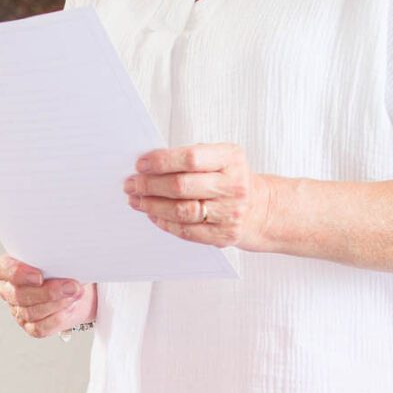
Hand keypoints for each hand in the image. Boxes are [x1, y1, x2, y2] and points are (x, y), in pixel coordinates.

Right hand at [0, 255, 95, 337]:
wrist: (76, 287)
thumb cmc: (61, 267)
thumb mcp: (56, 255)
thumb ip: (52, 255)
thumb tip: (64, 257)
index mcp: (8, 267)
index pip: (0, 269)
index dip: (17, 273)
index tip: (39, 276)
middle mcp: (10, 290)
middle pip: (19, 295)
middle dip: (48, 292)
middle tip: (71, 286)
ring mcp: (18, 310)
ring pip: (31, 312)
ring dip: (57, 303)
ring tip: (75, 293)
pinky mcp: (31, 326)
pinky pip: (40, 327)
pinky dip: (58, 317)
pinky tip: (70, 307)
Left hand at [124, 145, 271, 246]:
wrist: (261, 209)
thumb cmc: (231, 179)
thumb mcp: (221, 158)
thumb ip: (191, 158)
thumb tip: (149, 165)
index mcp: (231, 159)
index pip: (190, 158)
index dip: (161, 161)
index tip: (141, 164)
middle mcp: (233, 185)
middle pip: (181, 186)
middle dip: (149, 185)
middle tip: (131, 184)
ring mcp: (229, 212)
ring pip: (181, 211)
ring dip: (152, 205)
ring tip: (136, 200)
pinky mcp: (223, 235)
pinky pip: (186, 230)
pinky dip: (165, 222)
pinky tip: (153, 214)